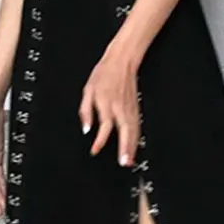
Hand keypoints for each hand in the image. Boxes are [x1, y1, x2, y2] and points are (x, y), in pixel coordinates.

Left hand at [79, 46, 139, 166]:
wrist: (122, 61)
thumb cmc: (104, 74)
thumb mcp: (88, 89)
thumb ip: (85, 110)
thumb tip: (86, 128)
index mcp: (107, 102)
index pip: (105, 125)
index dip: (100, 140)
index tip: (95, 150)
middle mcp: (120, 107)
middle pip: (125, 130)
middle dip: (125, 147)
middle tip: (124, 162)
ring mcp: (130, 108)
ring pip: (133, 130)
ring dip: (132, 146)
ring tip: (130, 161)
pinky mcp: (136, 108)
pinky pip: (137, 126)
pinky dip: (136, 139)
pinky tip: (134, 148)